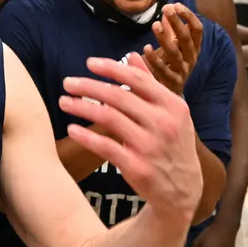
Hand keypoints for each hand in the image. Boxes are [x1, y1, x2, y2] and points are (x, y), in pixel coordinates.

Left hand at [58, 54, 200, 224]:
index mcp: (173, 106)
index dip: (111, 68)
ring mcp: (150, 146)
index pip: (138, 80)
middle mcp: (163, 123)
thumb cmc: (173, 144)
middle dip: (89, 86)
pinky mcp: (137, 167)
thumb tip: (132, 56)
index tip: (89, 63)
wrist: (183, 190)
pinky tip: (72, 129)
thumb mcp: (171, 113)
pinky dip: (86, 136)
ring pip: (109, 118)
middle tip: (67, 82)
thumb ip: (150, 84)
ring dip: (82, 108)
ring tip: (64, 102)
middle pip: (119, 97)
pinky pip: (106, 147)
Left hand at [142, 4, 202, 94]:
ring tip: (154, 24)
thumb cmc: (173, 66)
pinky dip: (154, 59)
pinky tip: (146, 48)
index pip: (197, 29)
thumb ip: (171, 30)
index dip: (188, 16)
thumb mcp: (175, 46)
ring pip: (175, 52)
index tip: (176, 5)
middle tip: (166, 9)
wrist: (173, 95)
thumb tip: (168, 8)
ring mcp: (182, 71)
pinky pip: (163, 69)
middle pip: (186, 38)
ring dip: (164, 38)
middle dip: (177, 22)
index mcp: (194, 48)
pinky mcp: (172, 82)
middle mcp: (191, 58)